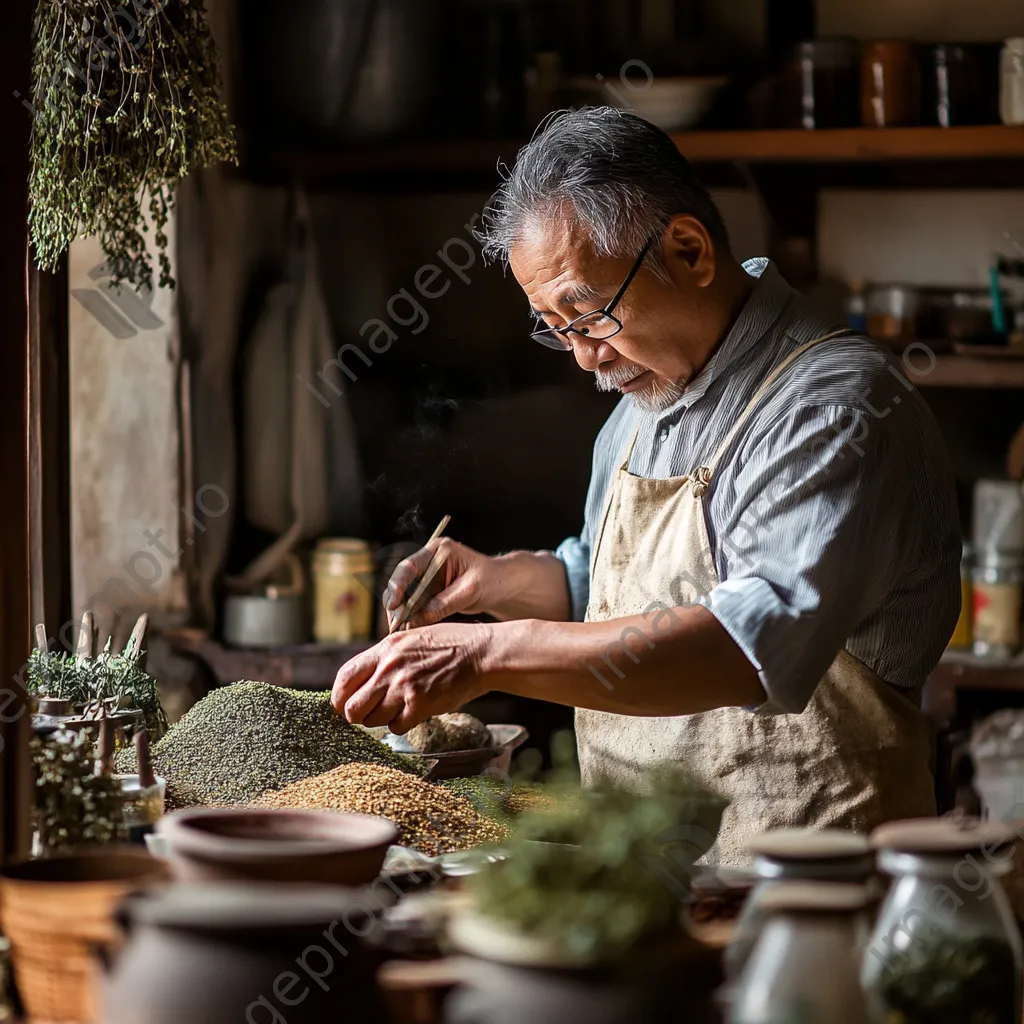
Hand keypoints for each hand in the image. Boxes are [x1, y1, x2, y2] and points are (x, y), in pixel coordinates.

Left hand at [331, 622, 493, 732]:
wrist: (481, 653)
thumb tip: (365, 680)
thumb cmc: (451, 644)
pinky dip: (401, 725)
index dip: (338, 696)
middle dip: (356, 715)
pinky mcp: (420, 705)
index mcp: (386, 648)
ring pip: (373, 720)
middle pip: (352, 707)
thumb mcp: (412, 638)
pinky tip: (414, 712)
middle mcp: (390, 668)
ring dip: (382, 720)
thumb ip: (387, 656)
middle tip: (368, 714)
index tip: (341, 704)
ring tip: (398, 708)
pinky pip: (397, 727)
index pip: (345, 676)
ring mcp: (404, 688)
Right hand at [383, 538, 496, 630]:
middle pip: (401, 581)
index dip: (398, 585)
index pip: (410, 566)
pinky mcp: (429, 592)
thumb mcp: (469, 591)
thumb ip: (443, 604)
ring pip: (404, 595)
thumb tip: (416, 619)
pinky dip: (410, 616)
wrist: (501, 586)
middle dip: (395, 602)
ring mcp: (427, 577)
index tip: (394, 604)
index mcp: (438, 551)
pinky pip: (413, 605)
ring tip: (399, 629)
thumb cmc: (491, 580)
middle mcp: (428, 562)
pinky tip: (409, 628)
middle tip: (395, 623)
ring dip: (400, 612)